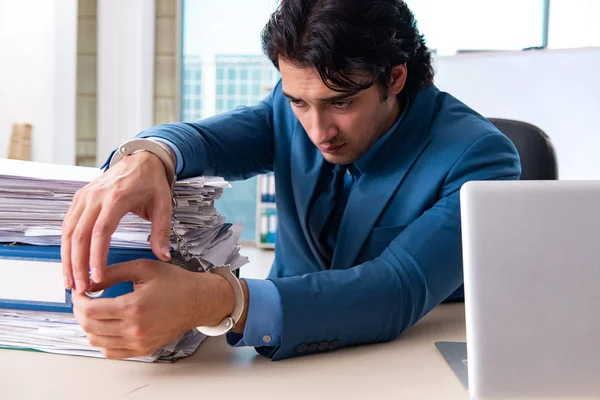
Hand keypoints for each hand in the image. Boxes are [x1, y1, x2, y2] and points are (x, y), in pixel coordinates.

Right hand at [61, 151, 172, 293]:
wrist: (142, 159)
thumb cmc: (152, 182)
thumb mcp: (163, 205)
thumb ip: (162, 232)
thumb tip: (165, 256)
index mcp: (117, 198)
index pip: (101, 231)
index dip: (96, 256)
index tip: (96, 277)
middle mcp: (96, 196)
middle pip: (80, 235)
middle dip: (77, 264)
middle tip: (80, 288)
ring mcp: (85, 196)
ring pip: (69, 231)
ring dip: (67, 258)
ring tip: (70, 281)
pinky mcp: (79, 198)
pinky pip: (68, 224)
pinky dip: (66, 245)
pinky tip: (69, 263)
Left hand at [71, 259, 238, 359]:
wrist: (199, 301)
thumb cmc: (176, 283)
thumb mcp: (143, 268)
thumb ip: (113, 272)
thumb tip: (89, 280)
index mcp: (133, 307)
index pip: (90, 310)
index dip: (78, 300)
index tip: (80, 291)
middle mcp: (134, 329)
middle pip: (89, 327)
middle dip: (79, 312)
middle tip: (83, 300)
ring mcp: (139, 342)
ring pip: (97, 342)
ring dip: (89, 327)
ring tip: (94, 312)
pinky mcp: (143, 349)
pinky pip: (111, 353)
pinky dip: (102, 341)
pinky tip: (106, 327)